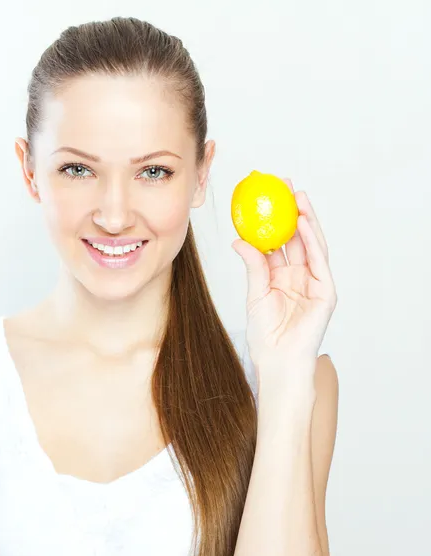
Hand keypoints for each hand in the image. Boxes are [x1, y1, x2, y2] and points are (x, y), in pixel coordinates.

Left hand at [232, 179, 336, 369]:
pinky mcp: (326, 292)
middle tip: (284, 186)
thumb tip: (238, 240)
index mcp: (281, 275)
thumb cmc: (264, 334)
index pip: (279, 241)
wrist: (276, 360)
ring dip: (307, 220)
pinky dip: (313, 242)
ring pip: (312, 244)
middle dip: (293, 211)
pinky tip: (304, 224)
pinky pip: (319, 262)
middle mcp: (299, 275)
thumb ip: (253, 266)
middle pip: (298, 237)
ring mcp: (314, 282)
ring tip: (298, 197)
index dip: (274, 219)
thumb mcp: (255, 293)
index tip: (265, 196)